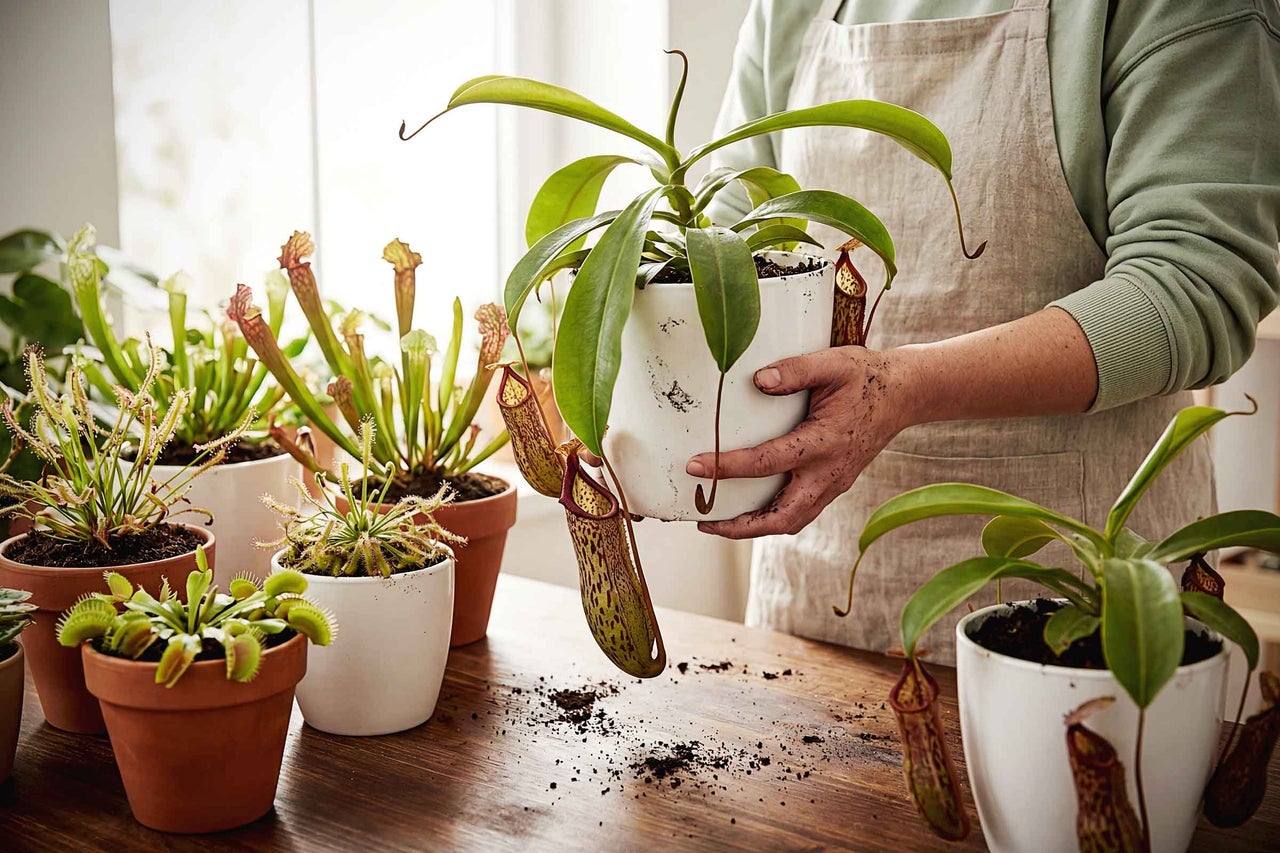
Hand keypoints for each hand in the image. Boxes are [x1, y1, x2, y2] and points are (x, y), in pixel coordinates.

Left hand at [688, 346, 915, 538]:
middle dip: (740, 526)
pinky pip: (800, 512)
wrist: (904, 395)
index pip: (767, 463)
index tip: (695, 467)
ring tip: (719, 523)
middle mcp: (830, 473)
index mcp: (825, 443)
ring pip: (792, 521)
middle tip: (704, 521)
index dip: (727, 467)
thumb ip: (796, 370)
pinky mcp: (834, 485)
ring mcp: (834, 484)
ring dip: (755, 528)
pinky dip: (772, 517)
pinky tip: (749, 509)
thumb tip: (758, 380)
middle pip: (782, 518)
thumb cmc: (866, 377)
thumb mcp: (833, 363)